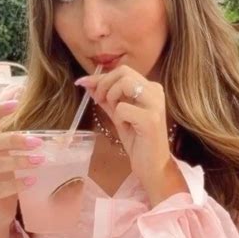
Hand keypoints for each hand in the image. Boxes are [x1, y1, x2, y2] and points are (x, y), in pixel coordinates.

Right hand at [0, 100, 44, 228]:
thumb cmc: (7, 182)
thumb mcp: (13, 161)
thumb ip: (22, 146)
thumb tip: (50, 128)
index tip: (16, 102)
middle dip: (14, 140)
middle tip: (38, 142)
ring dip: (18, 161)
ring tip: (39, 161)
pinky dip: (16, 184)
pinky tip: (32, 181)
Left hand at [76, 66, 173, 194]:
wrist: (152, 166)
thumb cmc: (138, 141)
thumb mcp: (119, 115)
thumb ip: (106, 98)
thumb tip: (87, 83)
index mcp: (150, 88)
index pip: (123, 71)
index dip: (100, 77)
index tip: (83, 83)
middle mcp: (155, 91)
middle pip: (123, 72)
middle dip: (104, 84)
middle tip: (99, 101)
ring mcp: (155, 104)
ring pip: (125, 83)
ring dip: (111, 96)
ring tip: (114, 113)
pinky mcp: (151, 119)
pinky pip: (123, 108)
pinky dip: (118, 116)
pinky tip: (126, 126)